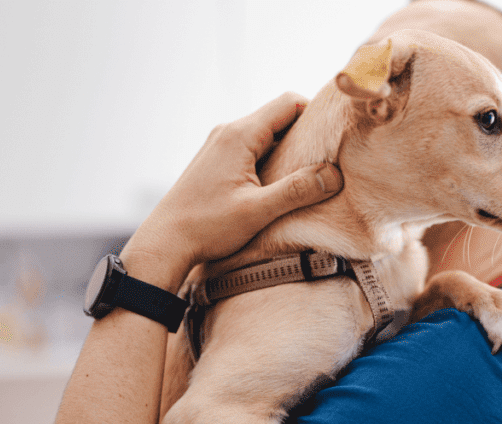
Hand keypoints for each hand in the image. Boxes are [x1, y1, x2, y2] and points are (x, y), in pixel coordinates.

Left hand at [122, 92, 342, 290]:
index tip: (335, 137)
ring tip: (308, 176)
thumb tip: (334, 175)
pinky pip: (253, 148)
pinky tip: (280, 185)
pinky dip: (272, 159)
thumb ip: (298, 190)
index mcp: (240, 135)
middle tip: (328, 160)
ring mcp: (220, 145)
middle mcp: (228, 132)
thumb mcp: (258, 211)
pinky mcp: (217, 160)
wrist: (166, 242)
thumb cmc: (207, 226)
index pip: (289, 103)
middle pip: (279, 116)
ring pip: (267, 133)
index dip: (316, 114)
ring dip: (289, 149)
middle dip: (306, 134)